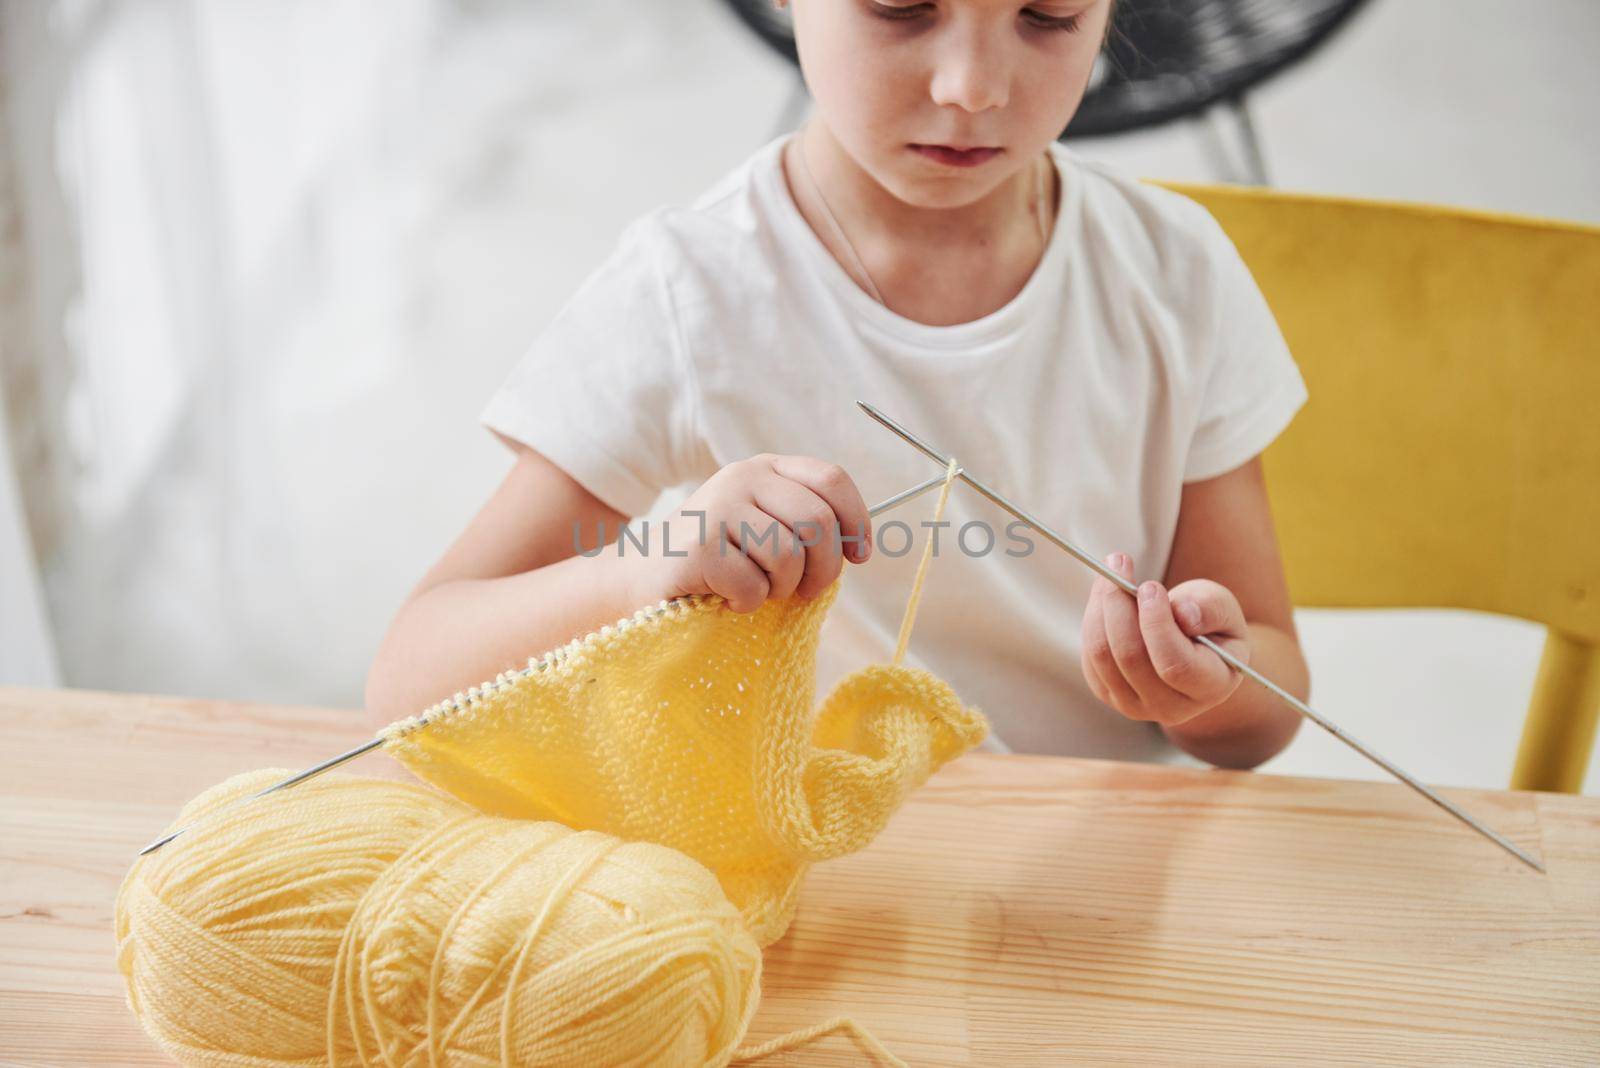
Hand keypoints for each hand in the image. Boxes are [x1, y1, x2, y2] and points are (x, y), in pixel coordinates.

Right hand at [625, 453, 871, 612]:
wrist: (644, 578)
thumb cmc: (720, 560)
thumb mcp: (766, 527)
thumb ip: (807, 526)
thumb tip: (859, 546)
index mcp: (766, 469)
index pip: (831, 480)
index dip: (856, 521)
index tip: (860, 557)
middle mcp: (743, 477)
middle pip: (818, 522)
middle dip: (824, 569)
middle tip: (807, 593)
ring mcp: (718, 507)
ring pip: (788, 555)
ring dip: (782, 588)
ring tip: (759, 590)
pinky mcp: (698, 546)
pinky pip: (753, 585)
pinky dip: (748, 603)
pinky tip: (727, 597)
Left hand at [1080, 551, 1249, 726]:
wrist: (1191, 648)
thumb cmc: (1210, 624)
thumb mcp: (1222, 608)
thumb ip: (1211, 608)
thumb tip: (1183, 614)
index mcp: (1210, 687)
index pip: (1175, 665)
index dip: (1156, 624)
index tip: (1149, 585)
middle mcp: (1172, 707)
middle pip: (1131, 658)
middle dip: (1119, 605)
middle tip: (1119, 562)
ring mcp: (1135, 705)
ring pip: (1102, 655)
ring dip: (1101, 606)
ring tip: (1113, 569)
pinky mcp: (1107, 693)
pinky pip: (1090, 655)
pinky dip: (1093, 618)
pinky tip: (1108, 595)